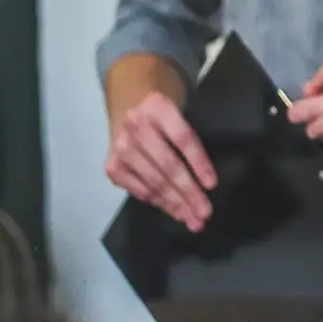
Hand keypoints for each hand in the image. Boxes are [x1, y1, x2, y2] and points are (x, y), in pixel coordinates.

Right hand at [104, 91, 215, 231]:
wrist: (129, 102)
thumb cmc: (163, 111)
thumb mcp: (180, 109)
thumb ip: (189, 137)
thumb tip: (206, 179)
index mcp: (158, 107)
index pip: (183, 139)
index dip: (198, 163)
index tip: (211, 185)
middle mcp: (135, 126)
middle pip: (168, 165)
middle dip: (188, 192)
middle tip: (204, 213)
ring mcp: (120, 147)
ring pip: (153, 181)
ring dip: (174, 203)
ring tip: (191, 219)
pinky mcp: (111, 165)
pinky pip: (136, 188)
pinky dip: (155, 201)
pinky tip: (170, 210)